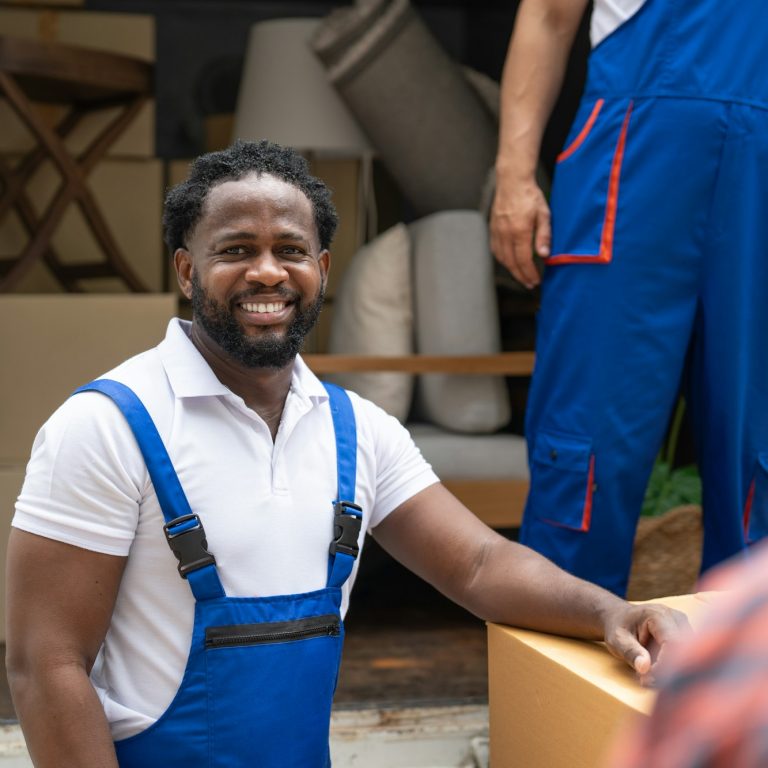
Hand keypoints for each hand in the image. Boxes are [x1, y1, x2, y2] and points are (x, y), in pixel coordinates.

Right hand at [489, 174, 550, 289]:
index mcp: (520, 230)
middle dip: (521, 276)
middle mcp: (505, 233)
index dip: (530, 273)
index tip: (536, 280)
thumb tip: (544, 255)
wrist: (512, 181)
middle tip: (529, 284)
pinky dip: (503, 260)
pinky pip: (496, 250)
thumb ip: (544, 235)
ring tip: (521, 276)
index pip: (524, 260)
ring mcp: (497, 232)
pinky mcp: (492, 229)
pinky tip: (509, 262)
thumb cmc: (530, 195)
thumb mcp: (544, 214)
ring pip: (502, 258)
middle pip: (512, 263)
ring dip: (512, 270)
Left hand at [601, 602, 691, 686]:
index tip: (648, 677)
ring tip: (648, 676)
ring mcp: (684, 626)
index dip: (665, 664)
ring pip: (688, 656)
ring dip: (671, 671)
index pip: (673, 643)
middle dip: (668, 670)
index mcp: (658, 615)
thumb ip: (631, 652)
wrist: (619, 617)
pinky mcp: (686, 636)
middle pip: (685, 651)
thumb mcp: (617, 640)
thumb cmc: (618, 627)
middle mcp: (676, 618)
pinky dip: (672, 668)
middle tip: (647, 680)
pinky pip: (686, 656)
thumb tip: (644, 668)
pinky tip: (655, 671)